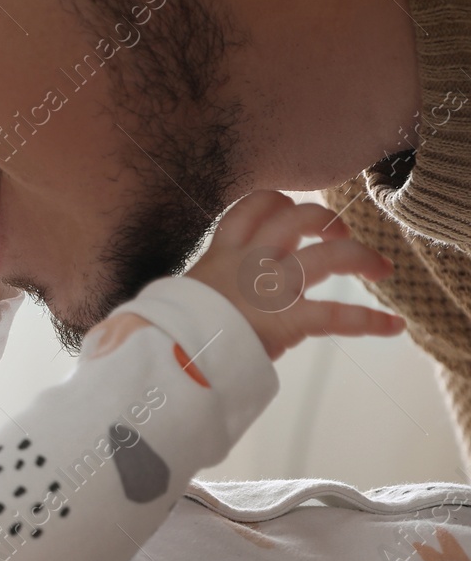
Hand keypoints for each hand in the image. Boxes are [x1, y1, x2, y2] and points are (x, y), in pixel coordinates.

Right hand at [188, 190, 403, 360]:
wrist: (167, 356)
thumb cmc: (170, 333)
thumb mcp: (184, 296)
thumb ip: (204, 288)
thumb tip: (194, 296)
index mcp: (222, 254)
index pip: (254, 206)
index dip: (279, 203)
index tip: (290, 212)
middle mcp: (250, 262)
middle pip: (298, 217)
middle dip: (326, 220)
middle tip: (338, 234)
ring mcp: (271, 288)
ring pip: (330, 254)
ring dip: (362, 256)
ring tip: (379, 268)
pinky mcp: (287, 320)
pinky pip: (338, 315)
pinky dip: (370, 321)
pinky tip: (392, 326)